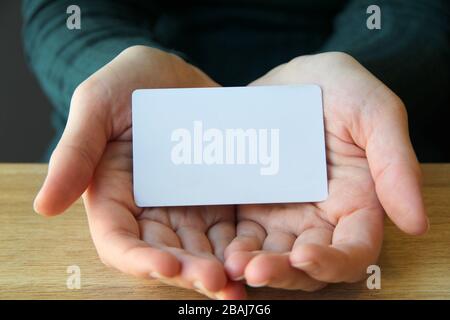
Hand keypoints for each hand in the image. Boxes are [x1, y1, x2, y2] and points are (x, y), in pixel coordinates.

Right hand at [34, 46, 244, 298]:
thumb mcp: (96, 107)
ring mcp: (188, 206)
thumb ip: (74, 153)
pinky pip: (232, 228)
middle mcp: (151, 210)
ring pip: (203, 249)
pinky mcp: (219, 197)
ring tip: (243, 278)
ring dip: (221, 268)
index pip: (120, 242)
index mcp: (115, 196)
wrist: (173, 74)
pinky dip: (244, 246)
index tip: (166, 266)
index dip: (140, 260)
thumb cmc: (127, 84)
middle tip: (216, 280)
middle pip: (167, 253)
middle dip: (189, 271)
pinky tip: (263, 255)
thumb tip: (44, 206)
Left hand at [224, 52, 427, 289]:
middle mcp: (319, 217)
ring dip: (251, 265)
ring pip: (270, 255)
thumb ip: (396, 164)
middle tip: (254, 270)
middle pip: (305, 264)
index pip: (353, 250)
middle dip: (282, 272)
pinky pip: (241, 234)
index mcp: (356, 202)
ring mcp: (283, 214)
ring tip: (230, 264)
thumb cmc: (339, 89)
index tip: (305, 257)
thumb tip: (416, 225)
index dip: (333, 262)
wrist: (291, 79)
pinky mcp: (252, 206)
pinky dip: (230, 246)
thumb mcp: (374, 113)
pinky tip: (214, 248)